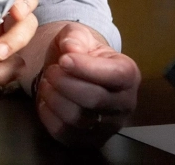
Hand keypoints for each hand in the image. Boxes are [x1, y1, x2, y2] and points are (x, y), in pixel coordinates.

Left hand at [35, 22, 140, 146]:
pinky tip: (45, 99)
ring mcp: (109, 126)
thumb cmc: (78, 52)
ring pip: (78, 119)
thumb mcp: (77, 35)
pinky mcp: (89, 140)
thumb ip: (74, 36)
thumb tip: (70, 48)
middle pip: (94, 99)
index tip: (63, 59)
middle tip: (50, 71)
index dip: (87, 67)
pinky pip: (65, 133)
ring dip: (54, 98)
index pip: (116, 75)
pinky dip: (48, 115)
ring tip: (46, 82)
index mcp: (128, 73)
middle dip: (65, 83)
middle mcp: (125, 103)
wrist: (71, 72)